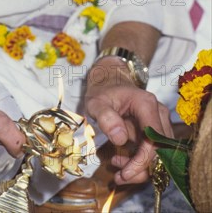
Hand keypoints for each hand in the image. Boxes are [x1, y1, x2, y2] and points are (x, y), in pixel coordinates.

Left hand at [85, 58, 172, 184]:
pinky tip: (121, 159)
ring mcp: (160, 122)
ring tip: (117, 165)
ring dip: (140, 167)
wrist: (109, 82)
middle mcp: (159, 113)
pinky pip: (154, 151)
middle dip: (140, 168)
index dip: (142, 161)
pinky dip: (140, 161)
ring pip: (160, 154)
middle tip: (119, 175)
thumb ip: (106, 118)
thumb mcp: (96, 103)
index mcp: (146, 104)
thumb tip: (120, 138)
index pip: (154, 140)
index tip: (124, 173)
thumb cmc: (102, 92)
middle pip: (160, 150)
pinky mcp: (157, 130)